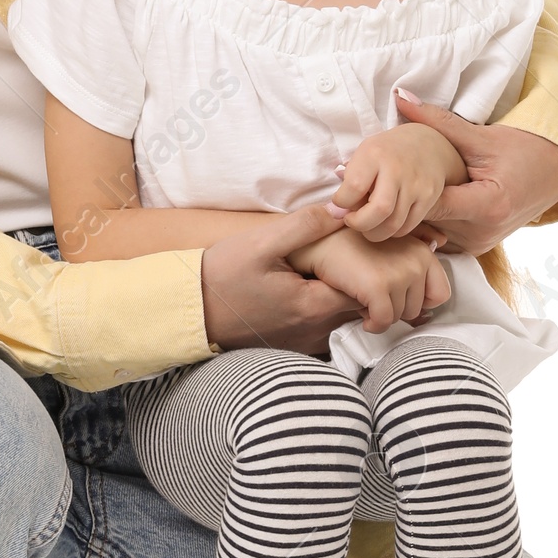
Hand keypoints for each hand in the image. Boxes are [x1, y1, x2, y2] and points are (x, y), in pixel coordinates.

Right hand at [200, 205, 362, 355]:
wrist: (190, 311)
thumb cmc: (223, 276)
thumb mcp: (261, 243)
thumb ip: (305, 225)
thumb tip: (342, 211)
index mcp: (314, 306)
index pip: (368, 290)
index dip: (367, 266)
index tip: (355, 248)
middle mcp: (315, 332)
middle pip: (358, 306)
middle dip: (358, 280)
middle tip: (344, 255)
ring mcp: (304, 343)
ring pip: (342, 318)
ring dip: (340, 294)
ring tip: (326, 270)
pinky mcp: (292, 347)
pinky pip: (324, 329)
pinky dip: (324, 310)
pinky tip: (307, 289)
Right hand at [288, 229, 450, 332]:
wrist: (318, 240)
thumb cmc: (351, 243)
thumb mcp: (390, 239)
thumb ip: (415, 249)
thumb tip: (441, 244)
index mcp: (423, 251)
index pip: (440, 294)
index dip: (418, 301)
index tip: (397, 297)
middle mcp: (417, 261)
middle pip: (417, 309)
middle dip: (394, 309)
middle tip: (373, 295)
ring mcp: (399, 274)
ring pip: (398, 318)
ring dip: (380, 315)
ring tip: (364, 297)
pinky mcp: (378, 287)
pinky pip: (383, 322)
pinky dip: (372, 325)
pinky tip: (362, 314)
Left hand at [326, 119, 466, 241]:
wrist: (427, 144)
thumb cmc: (386, 152)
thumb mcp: (364, 153)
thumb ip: (350, 178)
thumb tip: (336, 210)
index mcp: (375, 154)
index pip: (354, 187)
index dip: (342, 202)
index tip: (340, 203)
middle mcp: (397, 169)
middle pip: (378, 210)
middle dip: (360, 224)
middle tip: (352, 222)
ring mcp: (416, 185)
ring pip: (394, 224)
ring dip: (375, 232)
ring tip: (367, 226)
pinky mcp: (430, 197)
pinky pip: (408, 226)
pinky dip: (392, 231)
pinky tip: (385, 223)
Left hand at [394, 91, 557, 255]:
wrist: (555, 170)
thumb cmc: (523, 149)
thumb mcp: (480, 135)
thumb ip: (438, 121)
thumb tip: (400, 97)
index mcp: (488, 206)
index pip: (430, 204)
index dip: (405, 189)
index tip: (384, 174)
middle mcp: (483, 233)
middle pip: (427, 220)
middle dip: (405, 199)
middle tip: (381, 179)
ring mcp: (480, 244)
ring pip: (431, 230)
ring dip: (414, 211)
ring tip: (397, 188)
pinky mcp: (476, 248)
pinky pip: (441, 235)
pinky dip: (430, 218)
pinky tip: (418, 200)